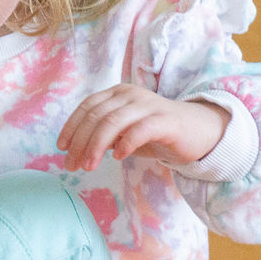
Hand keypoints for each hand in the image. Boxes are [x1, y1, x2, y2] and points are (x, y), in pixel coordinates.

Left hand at [57, 85, 228, 170]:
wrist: (198, 132)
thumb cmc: (157, 134)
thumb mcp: (124, 134)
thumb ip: (103, 136)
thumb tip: (76, 149)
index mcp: (117, 93)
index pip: (87, 107)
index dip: (71, 127)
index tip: (62, 148)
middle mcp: (130, 94)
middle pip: (96, 116)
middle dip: (80, 142)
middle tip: (71, 165)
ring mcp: (148, 105)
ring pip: (112, 122)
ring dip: (96, 146)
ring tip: (88, 166)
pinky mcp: (166, 120)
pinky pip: (140, 129)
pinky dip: (125, 143)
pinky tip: (117, 158)